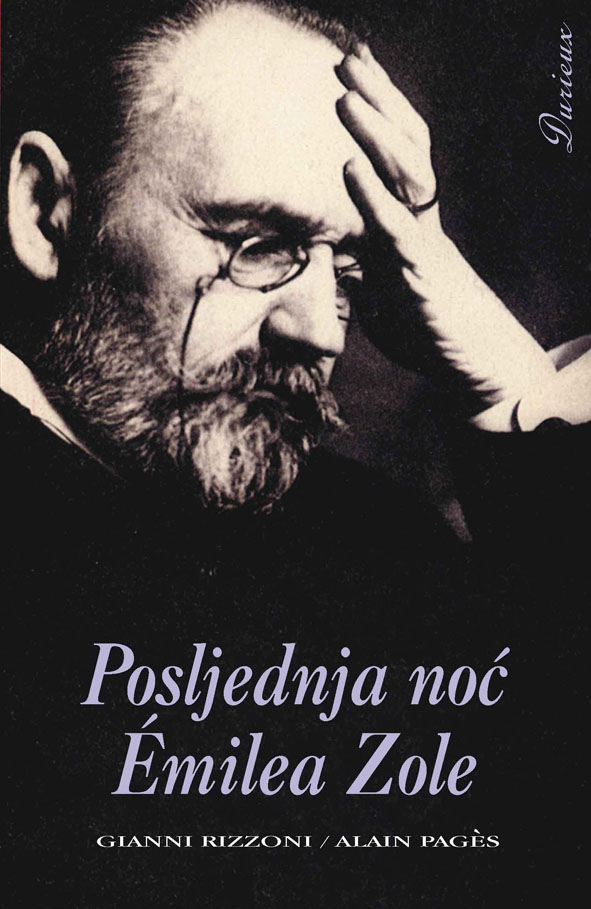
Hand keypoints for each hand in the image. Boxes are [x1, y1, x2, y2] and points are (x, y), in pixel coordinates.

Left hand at [336, 46, 555, 418]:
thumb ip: (363, 279)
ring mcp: (424, 246)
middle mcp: (421, 225)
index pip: (397, 156)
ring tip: (346, 95)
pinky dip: (373, 199)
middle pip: (404, 148)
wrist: (483, 370)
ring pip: (405, 178)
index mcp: (411, 226)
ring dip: (376, 135)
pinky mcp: (423, 276)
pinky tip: (351, 168)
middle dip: (377, 101)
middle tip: (349, 56)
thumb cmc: (435, 336)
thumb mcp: (386, 304)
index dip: (378, 113)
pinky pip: (397, 230)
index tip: (354, 72)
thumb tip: (337, 263)